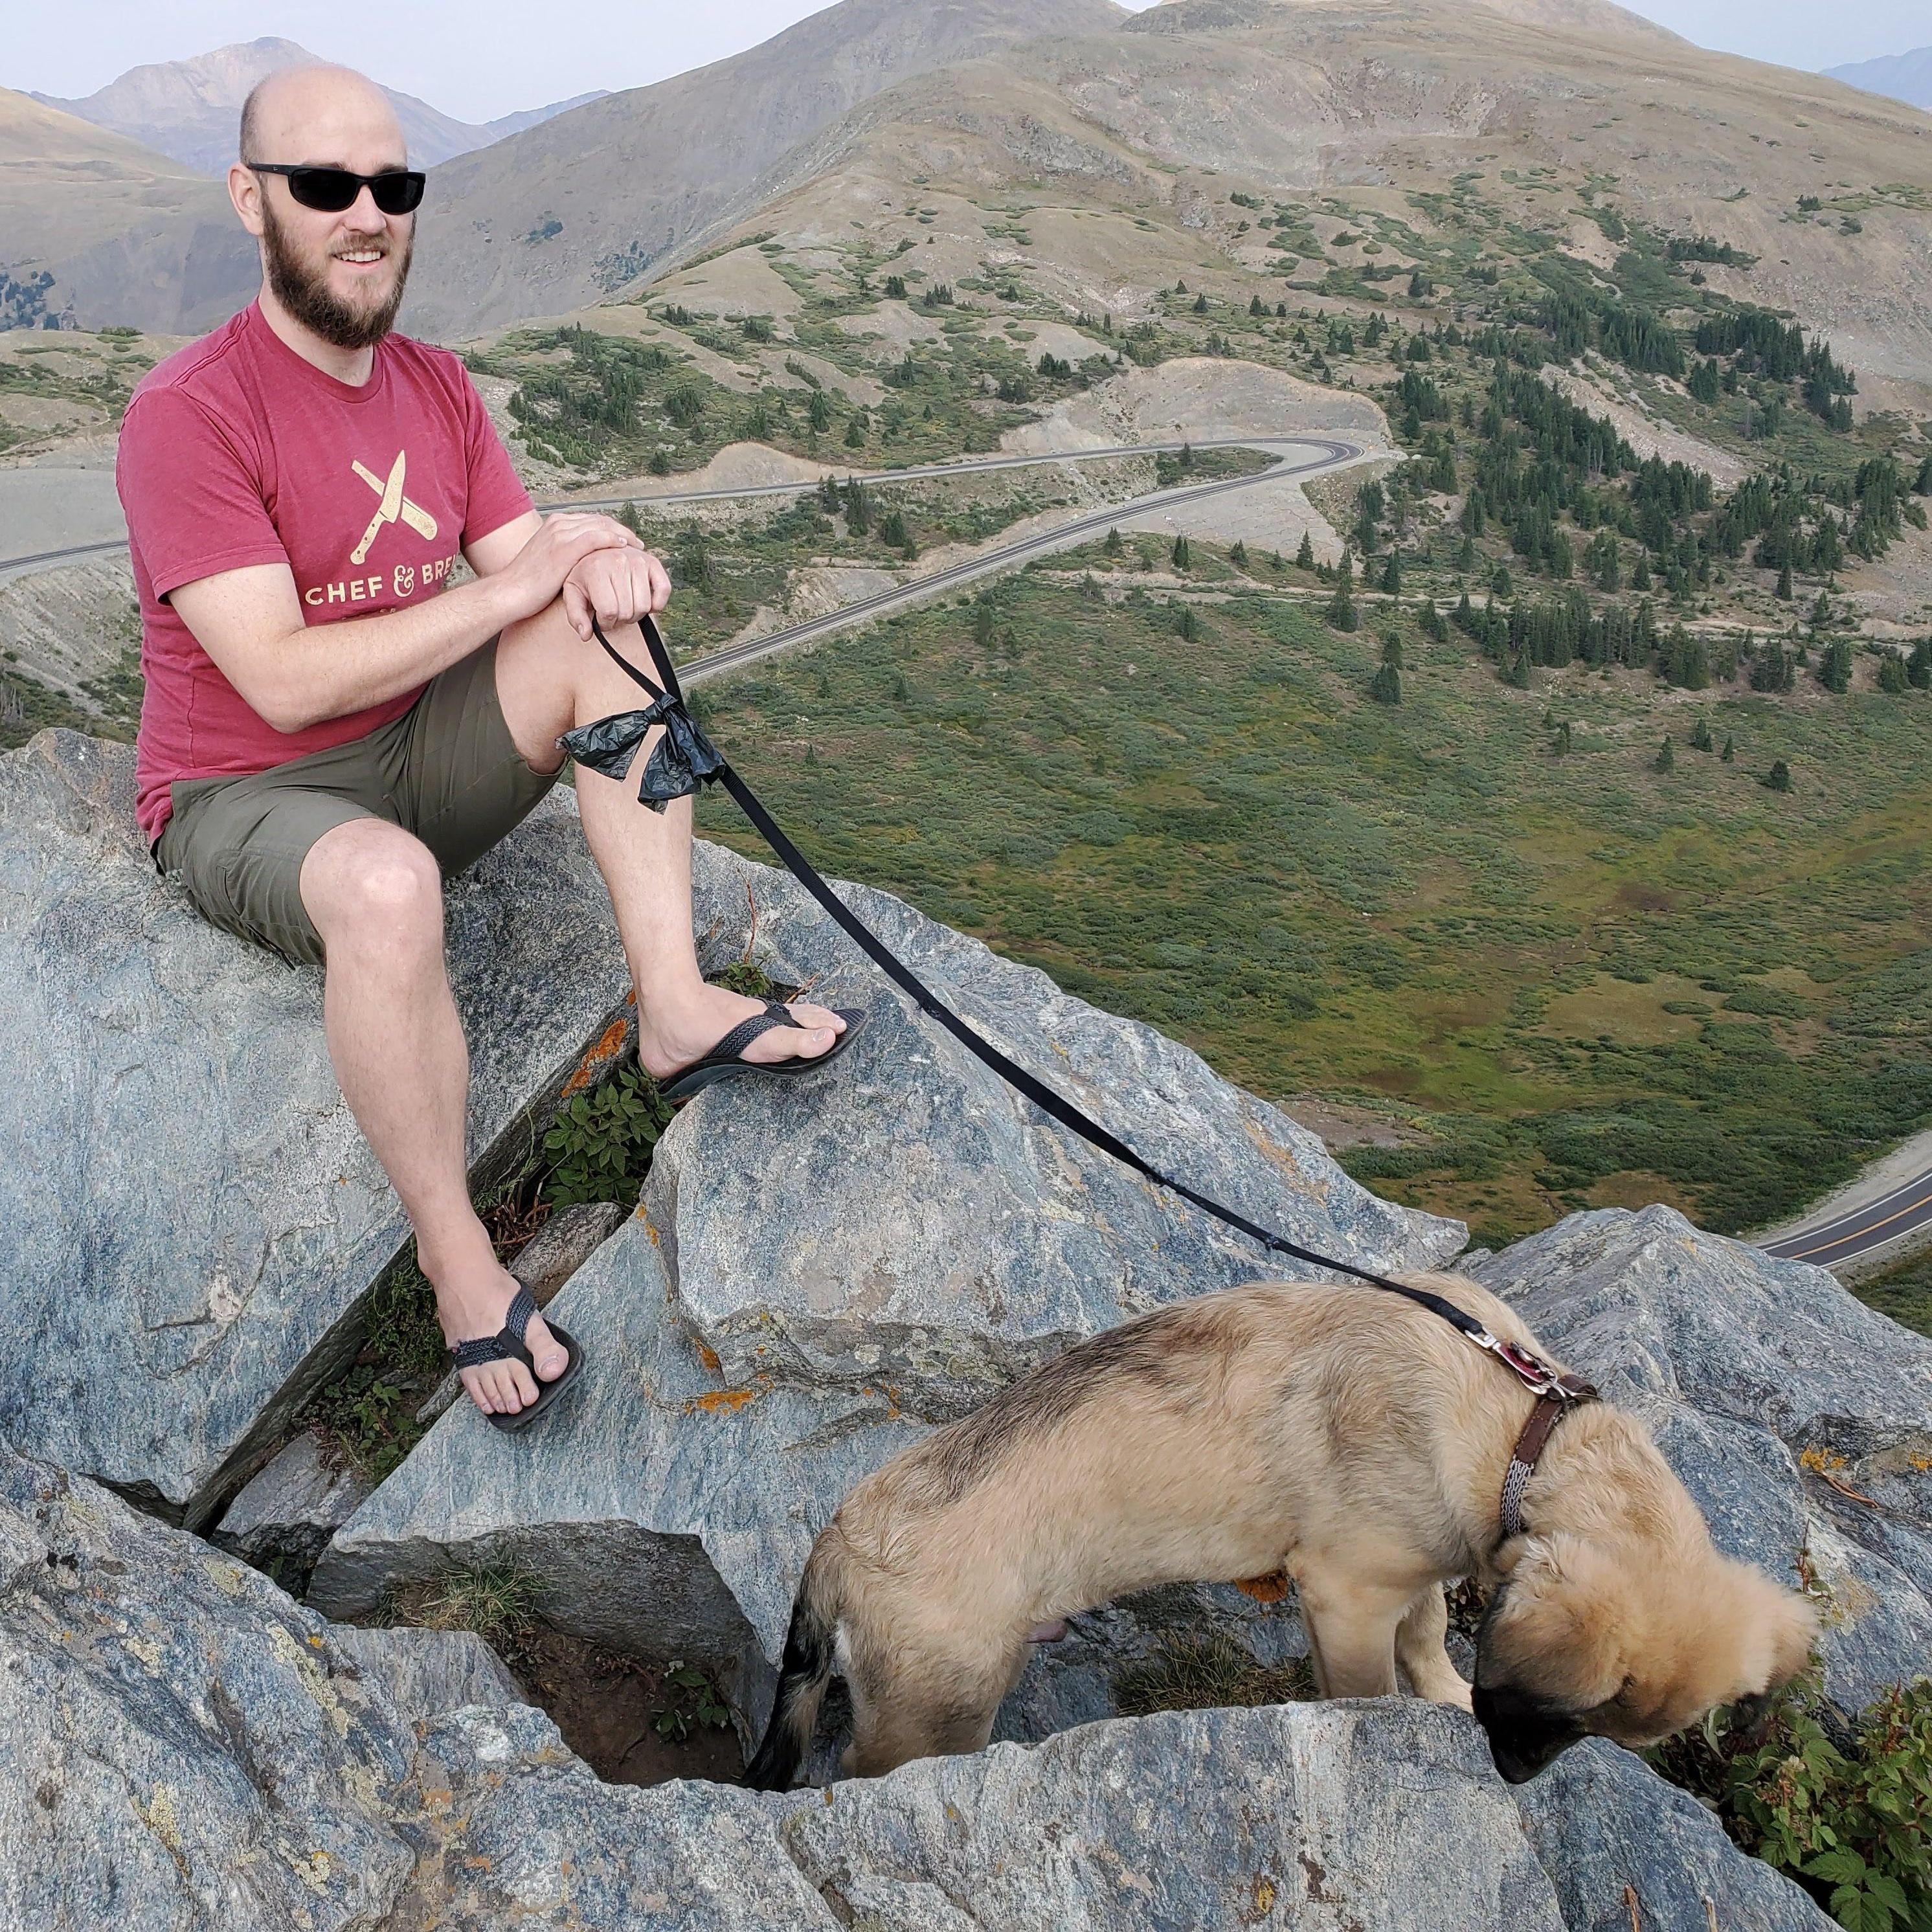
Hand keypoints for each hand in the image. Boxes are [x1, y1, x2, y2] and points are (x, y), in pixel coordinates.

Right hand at [496, 512, 643, 626]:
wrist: (511, 591)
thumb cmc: (529, 583)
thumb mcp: (549, 560)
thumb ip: (565, 553)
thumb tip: (582, 560)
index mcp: (555, 524)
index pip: (592, 520)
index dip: (612, 529)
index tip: (627, 540)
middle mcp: (558, 524)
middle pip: (599, 520)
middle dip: (622, 530)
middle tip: (638, 543)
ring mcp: (561, 534)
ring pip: (600, 526)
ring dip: (622, 535)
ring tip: (637, 547)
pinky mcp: (564, 548)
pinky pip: (595, 538)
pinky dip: (612, 540)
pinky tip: (624, 547)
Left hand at [561, 544, 671, 641]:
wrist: (599, 549)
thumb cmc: (586, 574)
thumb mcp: (573, 593)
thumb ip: (575, 615)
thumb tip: (586, 634)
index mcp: (597, 569)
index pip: (609, 611)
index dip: (605, 622)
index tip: (600, 617)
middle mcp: (619, 561)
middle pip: (627, 612)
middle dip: (619, 619)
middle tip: (612, 611)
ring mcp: (638, 560)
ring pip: (644, 606)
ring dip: (635, 614)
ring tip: (624, 605)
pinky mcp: (653, 562)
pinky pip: (664, 590)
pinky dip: (657, 603)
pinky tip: (644, 602)